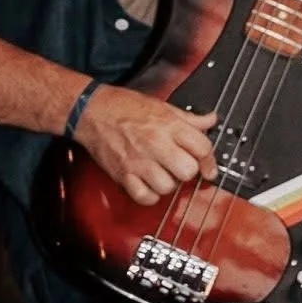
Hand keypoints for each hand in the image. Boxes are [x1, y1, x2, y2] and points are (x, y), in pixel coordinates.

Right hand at [73, 84, 216, 205]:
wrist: (91, 110)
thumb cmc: (123, 106)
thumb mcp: (160, 105)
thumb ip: (188, 117)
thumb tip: (210, 120)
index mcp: (167, 124)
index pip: (202, 147)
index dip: (210, 160)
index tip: (209, 167)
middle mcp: (155, 143)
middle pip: (187, 170)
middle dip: (187, 170)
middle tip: (180, 166)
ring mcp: (139, 160)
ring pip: (168, 187)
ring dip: (168, 183)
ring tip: (162, 173)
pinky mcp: (123, 174)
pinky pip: (146, 197)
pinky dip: (150, 195)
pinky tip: (148, 183)